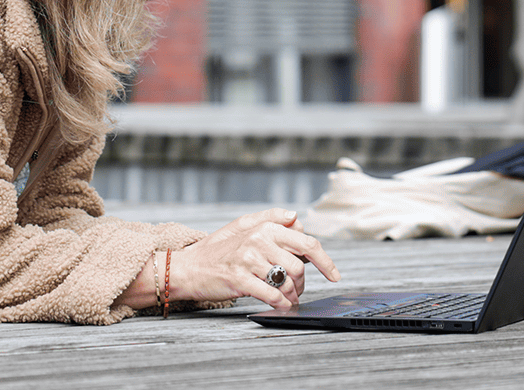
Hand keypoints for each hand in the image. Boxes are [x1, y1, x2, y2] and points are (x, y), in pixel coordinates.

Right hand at [153, 208, 340, 310]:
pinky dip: (281, 303)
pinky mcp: (240, 279)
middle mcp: (258, 239)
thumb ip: (271, 217)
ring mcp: (248, 259)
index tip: (334, 274)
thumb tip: (296, 217)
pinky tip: (281, 305)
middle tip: (298, 289)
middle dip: (303, 282)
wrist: (188, 267)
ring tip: (288, 298)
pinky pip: (271, 294)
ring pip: (287, 280)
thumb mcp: (242, 224)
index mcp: (265, 226)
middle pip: (299, 265)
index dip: (326, 261)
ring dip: (293, 294)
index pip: (307, 242)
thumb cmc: (218, 248)